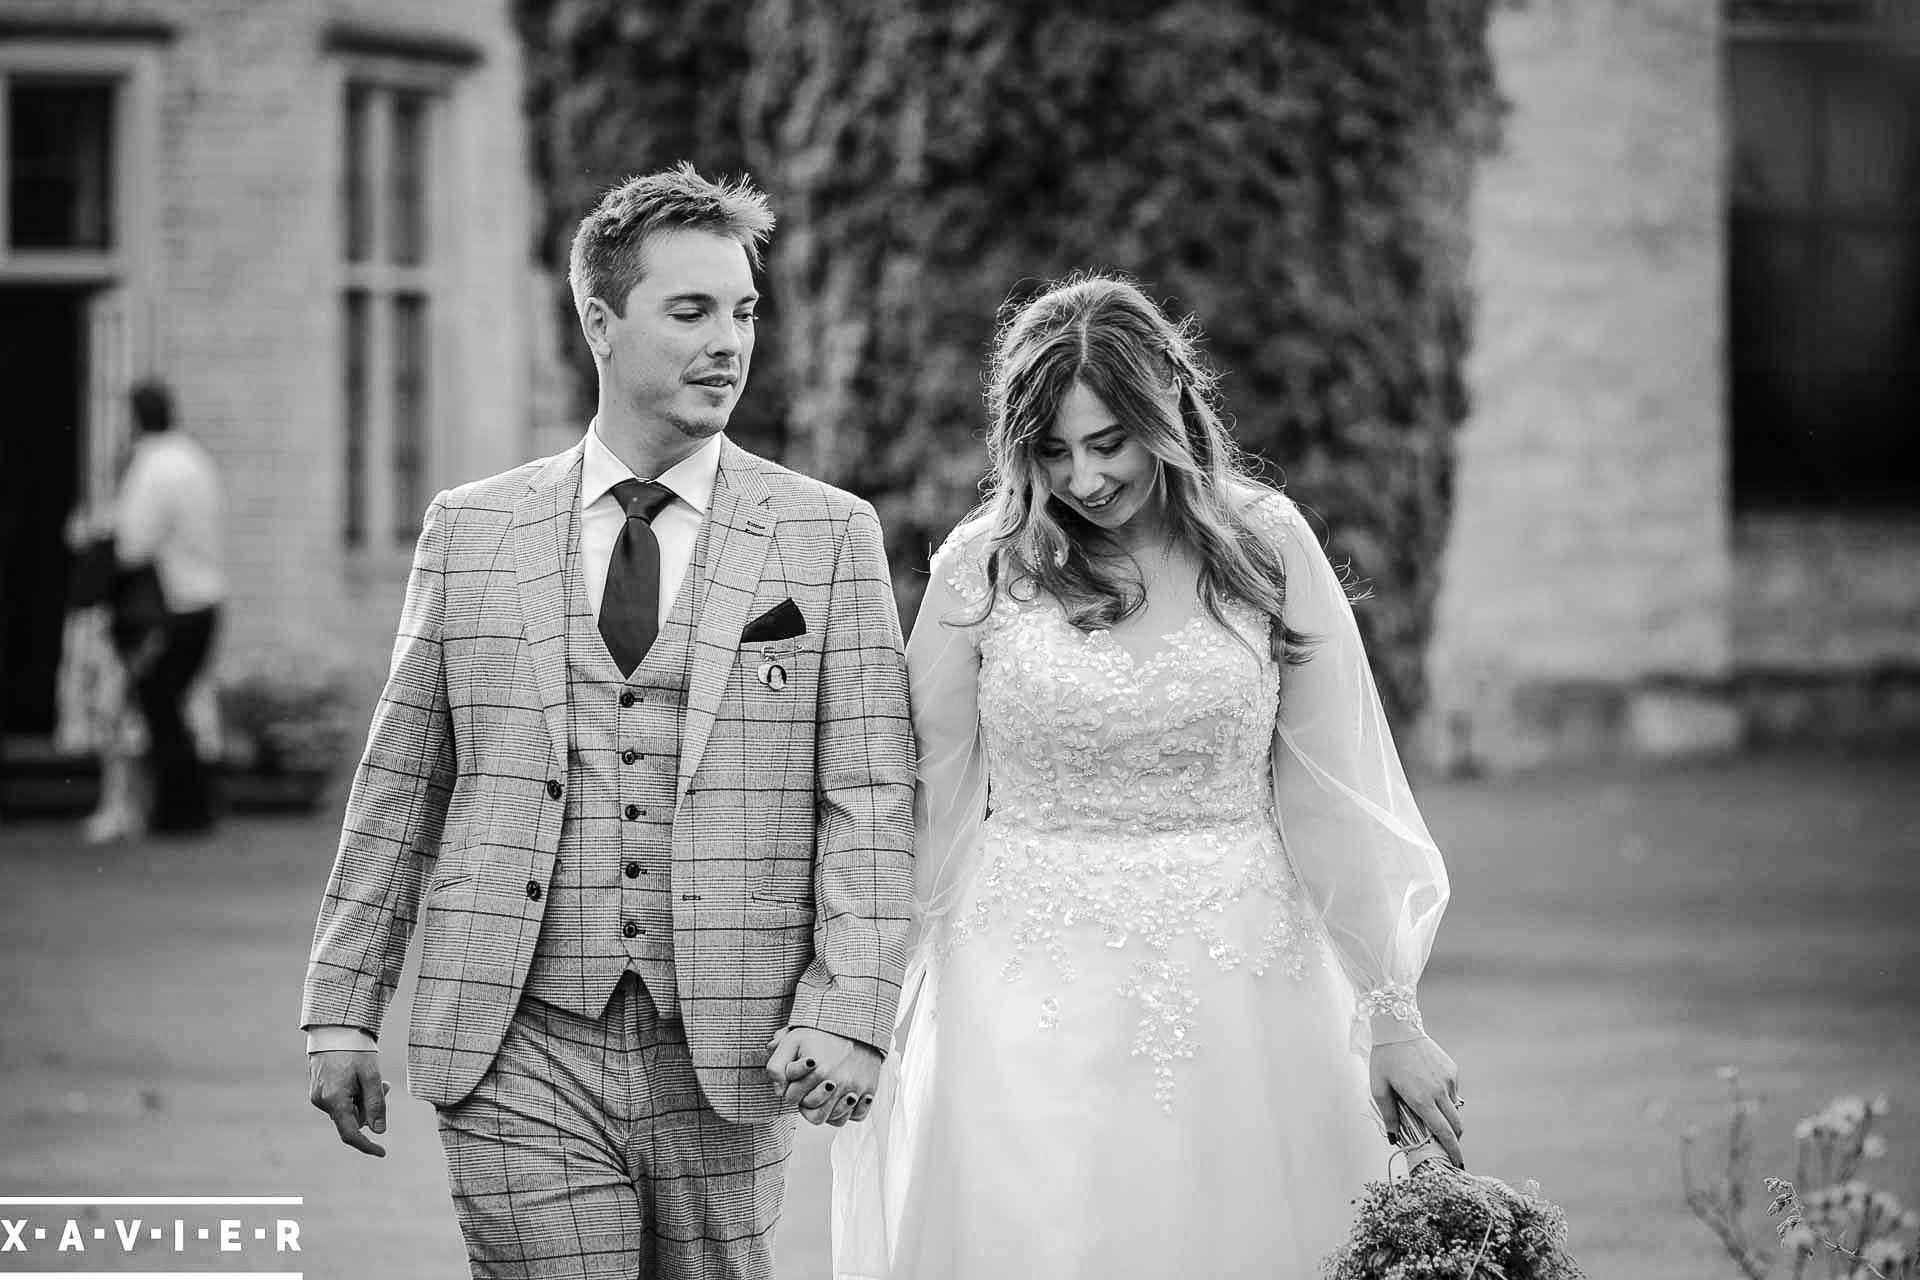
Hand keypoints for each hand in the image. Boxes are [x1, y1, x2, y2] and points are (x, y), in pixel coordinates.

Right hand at [308, 1050, 389, 1157]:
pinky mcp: (317, 1091)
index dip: (366, 1145)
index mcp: (335, 1100)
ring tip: (368, 1076)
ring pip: (347, 1111)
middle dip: (369, 1109)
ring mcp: (317, 1097)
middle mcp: (322, 1102)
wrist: (334, 1031)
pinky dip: (352, 1095)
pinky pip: (340, 1102)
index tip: (382, 1152)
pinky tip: (356, 1077)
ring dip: (362, 1100)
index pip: (350, 1134)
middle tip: (383, 1086)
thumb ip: (376, 1104)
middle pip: (353, 1120)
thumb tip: (379, 1131)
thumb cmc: (355, 1051)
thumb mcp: (372, 1075)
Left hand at [763, 1027, 881, 1126]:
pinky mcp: (870, 1090)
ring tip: (826, 1094)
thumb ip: (777, 1065)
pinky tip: (843, 1098)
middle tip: (811, 1088)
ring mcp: (855, 1089)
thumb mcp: (793, 1040)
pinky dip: (849, 1111)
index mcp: (817, 1072)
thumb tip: (778, 1090)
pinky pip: (857, 1116)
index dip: (791, 1090)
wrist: (857, 1024)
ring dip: (828, 1109)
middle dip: (808, 1103)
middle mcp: (838, 1083)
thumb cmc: (822, 1033)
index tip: (798, 1079)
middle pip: (814, 1115)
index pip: (792, 1099)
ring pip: (836, 1120)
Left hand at [1369, 1035, 1464, 1168]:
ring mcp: (1448, 1079)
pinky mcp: (1452, 1070)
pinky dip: (1446, 1098)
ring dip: (1447, 1117)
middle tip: (1445, 1145)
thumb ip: (1389, 1116)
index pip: (1444, 1132)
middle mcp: (1439, 1091)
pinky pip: (1453, 1092)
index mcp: (1422, 1099)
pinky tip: (1429, 1090)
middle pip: (1456, 1125)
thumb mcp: (1379, 1089)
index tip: (1457, 1164)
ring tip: (1429, 1111)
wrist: (1397, 1028)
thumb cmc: (1384, 1060)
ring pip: (1455, 1108)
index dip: (1453, 1151)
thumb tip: (1394, 1139)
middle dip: (1454, 1139)